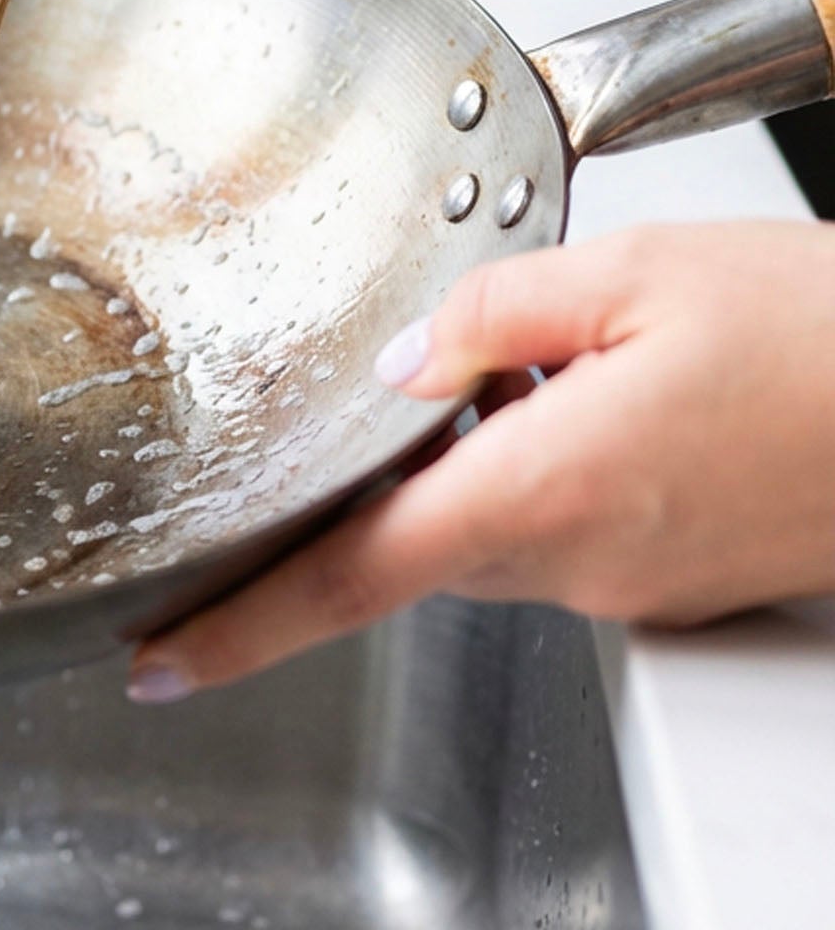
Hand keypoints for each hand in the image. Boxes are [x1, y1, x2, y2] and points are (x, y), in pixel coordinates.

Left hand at [128, 221, 834, 702]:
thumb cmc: (820, 334)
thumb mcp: (631, 271)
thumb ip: (481, 314)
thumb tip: (398, 362)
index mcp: (546, 488)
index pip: (351, 575)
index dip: (240, 624)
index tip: (160, 658)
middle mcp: (580, 562)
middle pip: (411, 531)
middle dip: (381, 468)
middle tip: (424, 374)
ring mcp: (630, 585)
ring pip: (483, 523)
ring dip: (471, 454)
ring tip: (551, 355)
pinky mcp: (669, 580)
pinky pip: (556, 526)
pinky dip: (537, 463)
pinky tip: (596, 390)